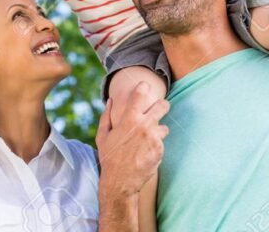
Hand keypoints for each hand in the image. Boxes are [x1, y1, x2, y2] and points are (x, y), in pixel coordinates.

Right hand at [96, 82, 169, 197]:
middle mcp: (144, 125)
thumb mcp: (103, 136)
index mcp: (129, 119)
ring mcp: (154, 138)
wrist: (119, 181)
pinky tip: (146, 153)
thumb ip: (107, 116)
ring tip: (148, 139)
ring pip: (165, 127)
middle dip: (163, 105)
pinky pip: (161, 143)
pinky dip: (156, 146)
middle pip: (164, 105)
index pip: (141, 93)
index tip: (145, 87)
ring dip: (159, 131)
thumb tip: (111, 100)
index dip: (144, 87)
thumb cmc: (109, 157)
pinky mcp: (160, 150)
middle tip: (160, 108)